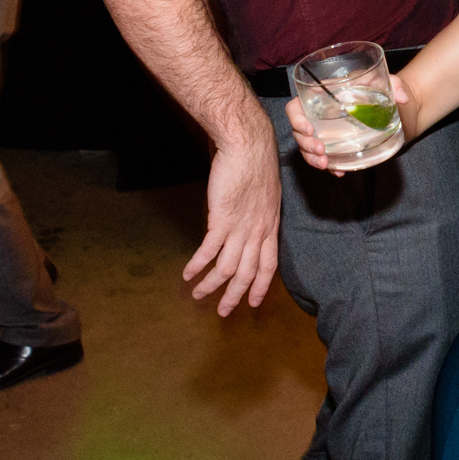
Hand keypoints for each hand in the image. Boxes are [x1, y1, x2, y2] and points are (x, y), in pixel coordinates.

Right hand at [181, 121, 281, 315]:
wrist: (248, 147)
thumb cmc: (256, 164)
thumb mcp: (266, 193)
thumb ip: (259, 213)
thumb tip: (249, 222)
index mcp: (271, 225)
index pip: (268, 264)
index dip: (260, 285)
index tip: (254, 302)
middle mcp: (259, 231)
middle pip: (247, 273)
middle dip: (235, 295)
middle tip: (224, 312)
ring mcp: (241, 227)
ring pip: (227, 268)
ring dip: (211, 285)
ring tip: (198, 296)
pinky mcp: (222, 220)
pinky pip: (209, 251)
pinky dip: (197, 265)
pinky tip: (187, 274)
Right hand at [288, 75, 411, 176]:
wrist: (395, 107)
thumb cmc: (384, 88)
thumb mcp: (387, 82)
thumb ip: (395, 85)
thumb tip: (402, 97)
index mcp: (322, 95)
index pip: (296, 107)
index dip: (296, 119)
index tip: (308, 129)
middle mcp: (319, 114)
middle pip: (299, 131)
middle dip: (305, 144)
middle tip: (321, 151)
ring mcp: (326, 131)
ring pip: (307, 147)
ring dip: (312, 158)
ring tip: (325, 165)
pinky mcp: (336, 144)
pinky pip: (325, 157)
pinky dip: (331, 166)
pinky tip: (339, 171)